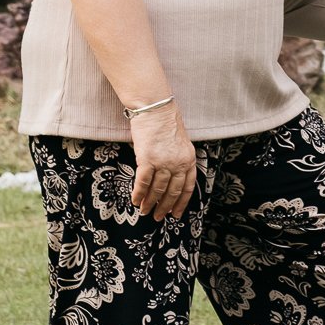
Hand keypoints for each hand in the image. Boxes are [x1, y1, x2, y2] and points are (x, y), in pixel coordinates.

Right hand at [129, 103, 197, 221]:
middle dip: (165, 207)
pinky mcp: (147, 160)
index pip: (187, 187)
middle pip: (172, 192)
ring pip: (157, 190)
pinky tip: (135, 201)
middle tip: (158, 217)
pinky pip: (143, 182)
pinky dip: (139, 193)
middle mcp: (178, 163)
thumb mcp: (181, 143)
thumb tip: (171, 178)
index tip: (176, 214)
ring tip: (145, 211)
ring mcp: (163, 162)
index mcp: (188, 159)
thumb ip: (179, 160)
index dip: (181, 203)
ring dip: (150, 203)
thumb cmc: (166, 123)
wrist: (155, 108)